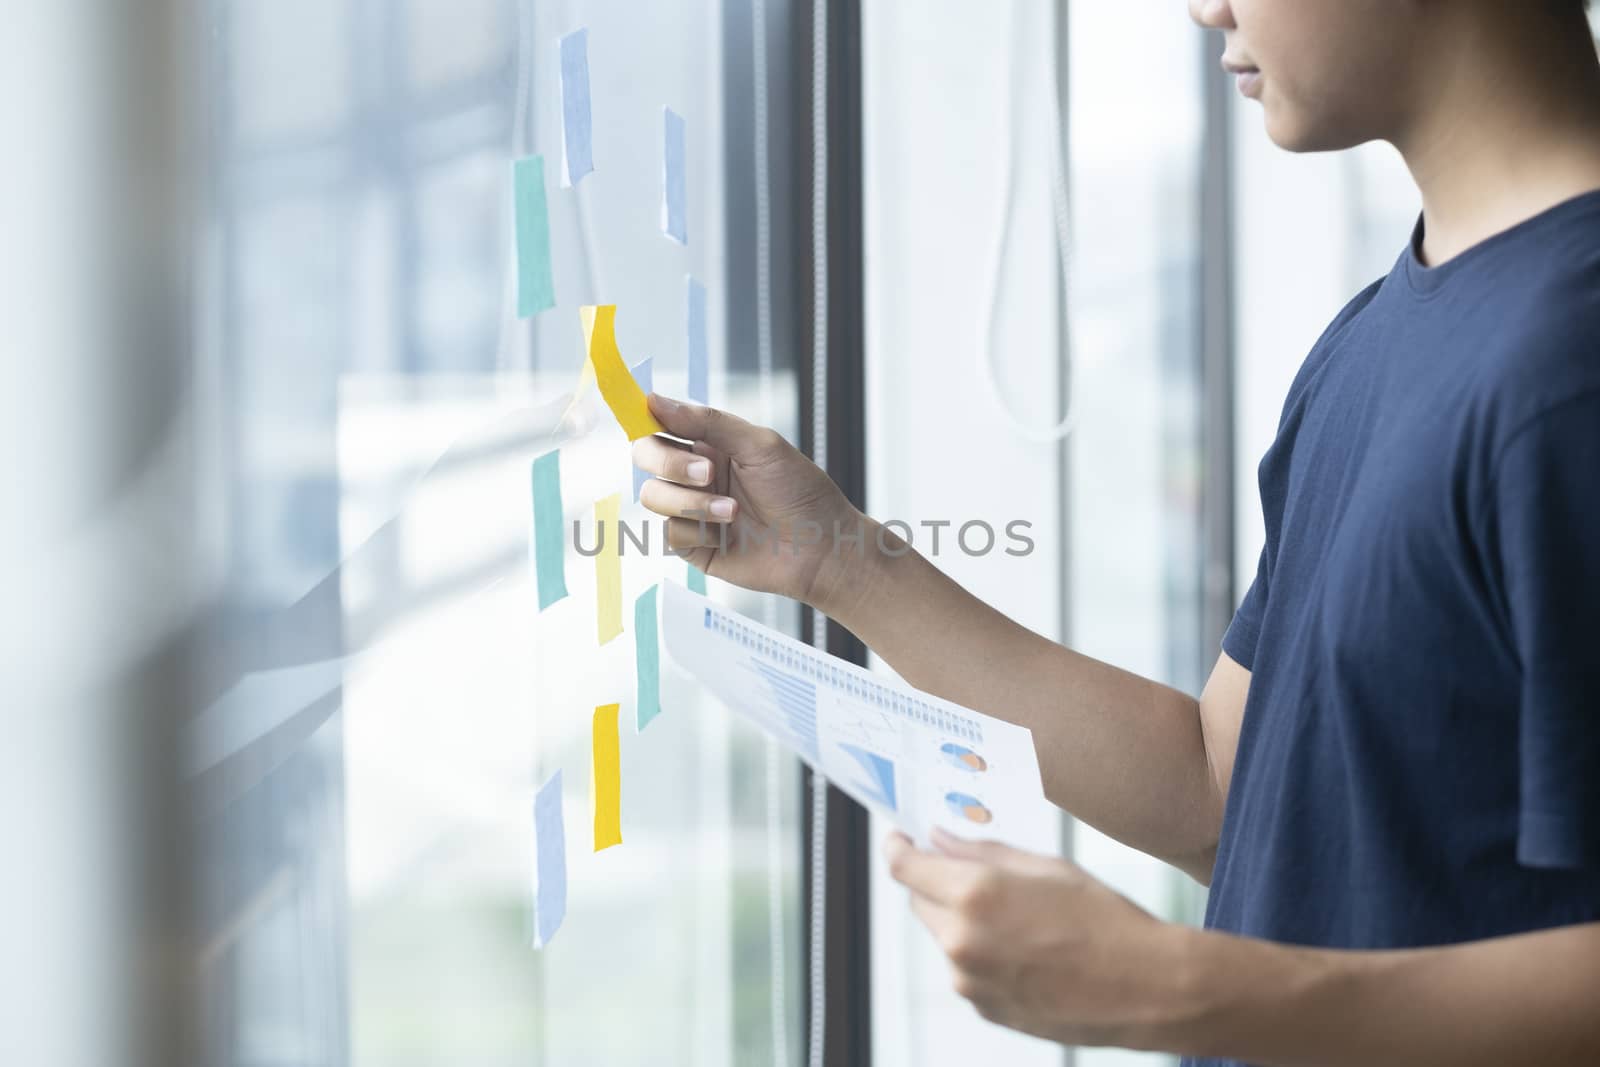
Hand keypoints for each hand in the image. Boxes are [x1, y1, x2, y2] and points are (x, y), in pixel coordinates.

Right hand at [634, 394, 866, 608]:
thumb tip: (654, 400)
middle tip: (707, 473)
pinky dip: (697, 530)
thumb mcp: (759, 445)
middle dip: (670, 464)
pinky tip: (728, 533)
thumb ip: (707, 422)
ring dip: (691, 502)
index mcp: (710, 444)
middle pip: (646, 457)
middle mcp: (696, 474)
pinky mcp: (694, 545)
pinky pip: (670, 533)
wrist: (821, 547)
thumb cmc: (800, 491)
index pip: (661, 425)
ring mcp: (692, 510)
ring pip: (653, 496)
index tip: (647, 415)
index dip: (647, 419)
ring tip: (732, 511)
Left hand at [884, 829, 1195, 1050]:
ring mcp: (970, 981)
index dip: (898, 847)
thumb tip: (938, 838)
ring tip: (1022, 920)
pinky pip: (966, 970)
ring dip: (963, 921)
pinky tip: (1029, 951)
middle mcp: (961, 941)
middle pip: (920, 901)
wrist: (1146, 989)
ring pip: (945, 937)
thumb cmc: (1104, 919)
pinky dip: (982, 955)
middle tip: (973, 872)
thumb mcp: (1045, 866)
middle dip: (937, 882)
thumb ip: (982, 852)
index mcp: (974, 895)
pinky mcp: (984, 1009)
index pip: (905, 867)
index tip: (901, 838)